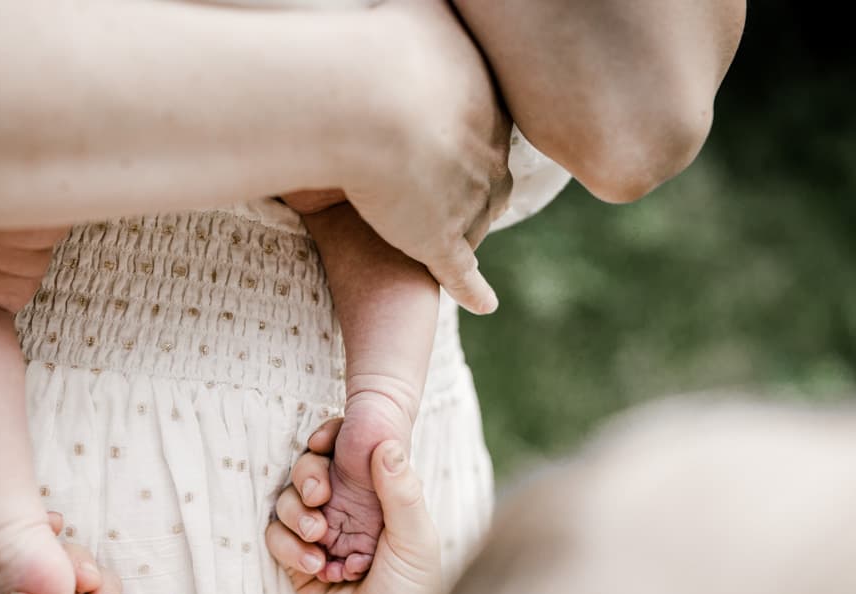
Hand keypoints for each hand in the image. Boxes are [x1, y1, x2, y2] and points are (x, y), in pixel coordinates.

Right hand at [266, 419, 445, 593]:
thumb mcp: (416, 540)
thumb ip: (401, 491)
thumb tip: (386, 442)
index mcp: (379, 499)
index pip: (347, 455)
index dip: (331, 440)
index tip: (325, 441)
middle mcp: (347, 513)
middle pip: (309, 471)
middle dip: (307, 476)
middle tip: (319, 495)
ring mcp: (320, 538)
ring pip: (287, 502)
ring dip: (296, 514)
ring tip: (319, 540)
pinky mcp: (298, 565)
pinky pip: (276, 539)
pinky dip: (289, 548)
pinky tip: (315, 567)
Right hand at [347, 0, 513, 313]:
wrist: (365, 99)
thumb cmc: (378, 44)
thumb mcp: (416, 9)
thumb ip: (427, 10)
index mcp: (481, 94)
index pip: (484, 122)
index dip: (467, 134)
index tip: (451, 138)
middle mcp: (486, 146)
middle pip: (490, 173)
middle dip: (477, 184)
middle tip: (454, 190)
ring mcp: (466, 195)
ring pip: (477, 220)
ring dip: (469, 231)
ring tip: (455, 240)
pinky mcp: (439, 239)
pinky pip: (461, 270)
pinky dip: (472, 287)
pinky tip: (482, 302)